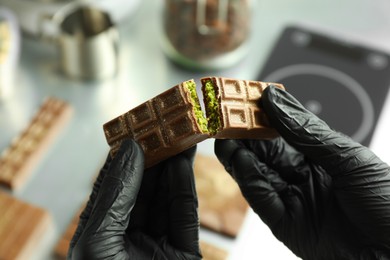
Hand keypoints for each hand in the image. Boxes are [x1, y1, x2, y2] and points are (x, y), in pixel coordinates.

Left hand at [68, 139, 200, 258]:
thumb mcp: (98, 238)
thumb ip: (116, 195)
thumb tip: (129, 151)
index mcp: (102, 234)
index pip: (114, 187)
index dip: (124, 158)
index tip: (133, 131)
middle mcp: (130, 236)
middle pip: (143, 190)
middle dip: (152, 159)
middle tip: (161, 130)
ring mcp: (158, 244)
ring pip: (166, 199)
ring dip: (172, 167)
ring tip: (176, 138)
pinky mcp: (183, 253)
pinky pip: (185, 216)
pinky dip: (185, 188)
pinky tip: (183, 164)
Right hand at [215, 86, 389, 258]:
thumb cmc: (389, 205)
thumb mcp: (349, 158)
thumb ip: (307, 131)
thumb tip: (276, 99)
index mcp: (322, 157)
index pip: (284, 132)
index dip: (264, 116)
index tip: (245, 99)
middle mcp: (304, 177)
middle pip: (266, 152)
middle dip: (244, 135)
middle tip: (225, 118)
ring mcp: (294, 201)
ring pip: (258, 174)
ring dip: (239, 156)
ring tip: (225, 138)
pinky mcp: (286, 226)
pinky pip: (262, 200)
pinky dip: (249, 181)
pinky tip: (241, 163)